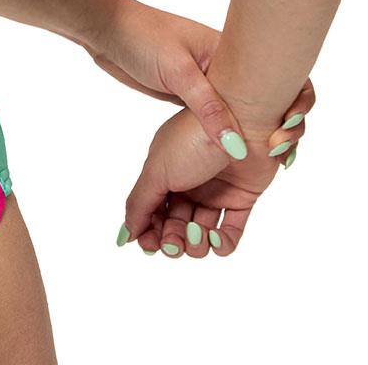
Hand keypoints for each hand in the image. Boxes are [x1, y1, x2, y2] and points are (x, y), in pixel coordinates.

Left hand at [85, 0, 313, 166]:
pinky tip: (229, 162)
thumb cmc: (143, 36)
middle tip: (281, 155)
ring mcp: (208, 88)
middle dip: (278, 131)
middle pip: (265, 106)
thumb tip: (237, 148)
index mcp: (231, 58)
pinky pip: (217, 125)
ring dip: (251, 143)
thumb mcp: (178, 70)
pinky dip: (225, 143)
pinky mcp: (189, 100)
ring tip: (266, 159)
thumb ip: (207, 107)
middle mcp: (225, 74)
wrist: (107, 27)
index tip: (286, 135)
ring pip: (241, 120)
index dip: (293, 109)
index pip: (277, 83)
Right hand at [117, 84, 315, 257]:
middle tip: (175, 244)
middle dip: (172, 239)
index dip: (149, 231)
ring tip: (198, 235)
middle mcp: (187, 183)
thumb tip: (126, 234)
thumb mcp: (157, 170)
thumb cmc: (193, 138)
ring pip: (201, 232)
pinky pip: (230, 232)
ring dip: (197, 244)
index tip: (150, 246)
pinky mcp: (241, 199)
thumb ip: (140, 203)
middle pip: (175, 224)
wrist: (241, 120)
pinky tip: (215, 239)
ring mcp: (214, 192)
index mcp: (163, 173)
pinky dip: (222, 243)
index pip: (152, 211)